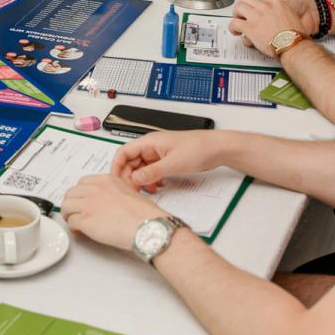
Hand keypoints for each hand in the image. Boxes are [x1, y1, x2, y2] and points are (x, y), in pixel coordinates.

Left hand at [61, 174, 168, 250]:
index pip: (82, 183)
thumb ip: (116, 191)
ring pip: (66, 206)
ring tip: (77, 223)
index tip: (83, 202)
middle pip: (70, 193)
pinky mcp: (86, 220)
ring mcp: (88, 204)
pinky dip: (74, 228)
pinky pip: (70, 222)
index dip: (81, 194)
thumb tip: (108, 200)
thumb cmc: (144, 214)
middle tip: (76, 213)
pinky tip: (81, 232)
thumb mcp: (131, 191)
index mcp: (106, 181)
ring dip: (69, 215)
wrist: (147, 227)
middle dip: (72, 204)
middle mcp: (95, 189)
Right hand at [110, 130, 226, 191]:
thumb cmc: (198, 148)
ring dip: (141, 180)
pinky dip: (151, 180)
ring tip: (147, 191)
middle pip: (131, 161)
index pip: (124, 152)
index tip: (116, 181)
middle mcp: (152, 147)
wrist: (218, 148)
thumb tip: (135, 179)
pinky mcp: (167, 161)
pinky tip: (157, 187)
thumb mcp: (173, 163)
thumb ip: (152, 172)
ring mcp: (159, 154)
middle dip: (129, 176)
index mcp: (149, 142)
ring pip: (141, 168)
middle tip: (132, 191)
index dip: (116, 166)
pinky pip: (152, 171)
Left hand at [230, 0, 316, 48]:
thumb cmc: (295, 35)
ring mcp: (256, 16)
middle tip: (242, 13)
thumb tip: (281, 19)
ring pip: (239, 7)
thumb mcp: (293, 17)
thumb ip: (284, 14)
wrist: (292, 44)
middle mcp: (265, 7)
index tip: (256, 12)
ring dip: (236, 14)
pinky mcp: (249, 27)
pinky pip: (235, 23)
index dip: (256, 6)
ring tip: (237, 21)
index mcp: (277, 3)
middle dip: (242, 5)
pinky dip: (233, 27)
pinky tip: (236, 32)